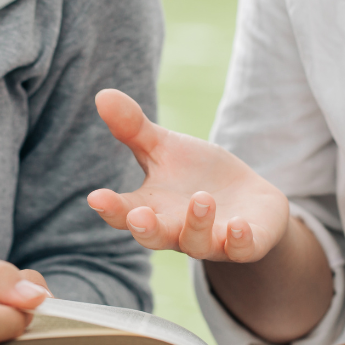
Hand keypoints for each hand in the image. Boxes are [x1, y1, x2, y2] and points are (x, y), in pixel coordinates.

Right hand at [88, 89, 289, 261]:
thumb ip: (133, 128)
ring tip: (202, 199)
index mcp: (152, 208)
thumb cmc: (197, 175)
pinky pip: (241, 250)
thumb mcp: (164, 148)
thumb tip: (102, 94)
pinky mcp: (247, 243)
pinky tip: (239, 225)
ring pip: (197, 243)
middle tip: (138, 217)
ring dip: (197, 224)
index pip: (124, 212)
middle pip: (156, 237)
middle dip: (147, 229)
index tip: (96, 198)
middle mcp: (177, 231)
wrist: (248, 198)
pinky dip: (239, 241)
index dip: (110, 208)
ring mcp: (212, 240)